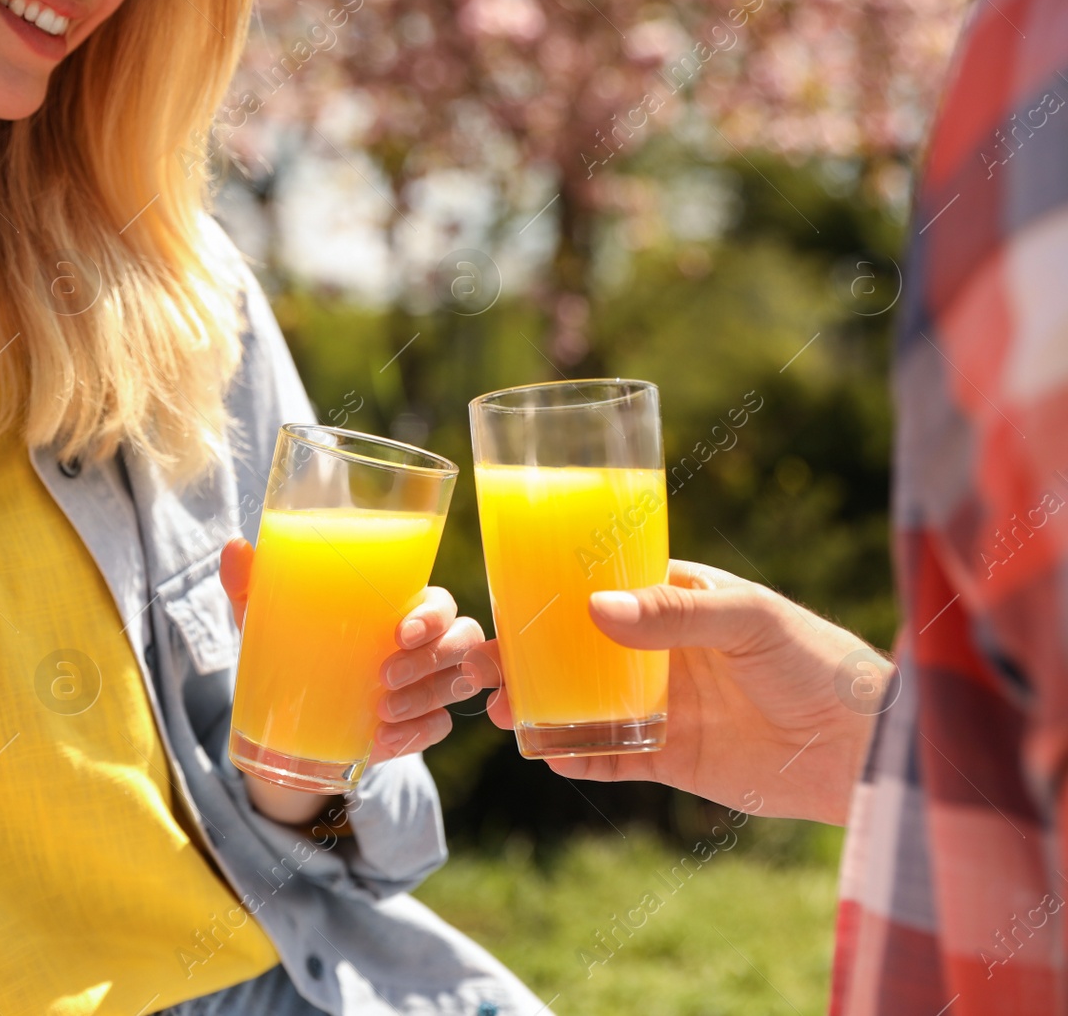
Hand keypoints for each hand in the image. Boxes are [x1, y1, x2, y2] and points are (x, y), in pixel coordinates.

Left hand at [220, 537, 497, 825]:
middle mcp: (424, 642)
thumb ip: (252, 585)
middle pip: (463, 640)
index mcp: (398, 606)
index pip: (440, 602)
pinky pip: (439, 727)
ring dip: (425, 698)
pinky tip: (383, 741)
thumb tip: (234, 547)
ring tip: (382, 711)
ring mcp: (427, 685)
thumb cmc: (291, 647)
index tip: (399, 634)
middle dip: (432, 659)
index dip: (433, 616)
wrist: (286, 720)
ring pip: (458, 684)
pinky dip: (416, 734)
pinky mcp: (420, 724)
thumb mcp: (267, 620)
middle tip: (383, 677)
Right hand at [484, 559, 887, 824]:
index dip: (549, 595)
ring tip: (502, 713)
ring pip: (583, 702)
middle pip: (577, 650)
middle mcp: (662, 651)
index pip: (600, 588)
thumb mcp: (749, 622)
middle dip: (526, 657)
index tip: (501, 600)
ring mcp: (664, 705)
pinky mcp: (672, 758)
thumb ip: (672, 614)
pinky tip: (546, 753)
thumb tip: (593, 608)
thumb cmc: (819, 663)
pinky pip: (611, 756)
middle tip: (479, 666)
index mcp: (678, 601)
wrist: (867, 750)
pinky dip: (576, 755)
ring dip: (539, 706)